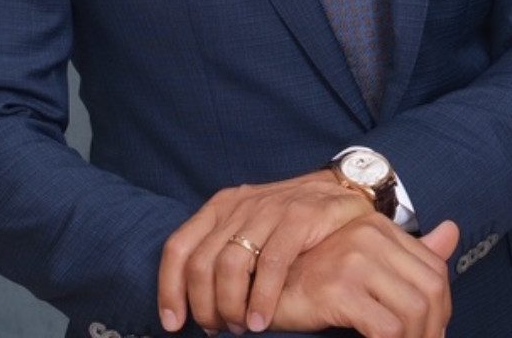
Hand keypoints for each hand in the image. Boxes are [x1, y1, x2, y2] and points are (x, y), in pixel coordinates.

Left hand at [158, 171, 373, 332]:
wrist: (342, 188)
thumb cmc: (291, 220)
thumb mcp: (250, 228)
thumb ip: (225, 255)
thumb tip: (200, 307)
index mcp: (220, 207)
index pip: (178, 248)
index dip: (170, 289)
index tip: (173, 323)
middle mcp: (238, 205)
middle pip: (201, 263)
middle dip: (204, 306)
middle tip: (218, 329)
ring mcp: (268, 209)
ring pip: (230, 264)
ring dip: (231, 305)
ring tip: (241, 328)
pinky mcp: (299, 217)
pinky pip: (270, 264)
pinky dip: (262, 298)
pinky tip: (261, 321)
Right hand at [269, 216, 459, 337]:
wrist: (259, 287)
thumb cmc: (311, 278)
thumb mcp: (363, 260)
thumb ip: (408, 252)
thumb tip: (452, 231)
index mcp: (378, 226)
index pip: (434, 268)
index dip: (442, 308)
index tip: (431, 333)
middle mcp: (368, 236)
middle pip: (432, 290)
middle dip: (434, 329)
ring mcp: (353, 260)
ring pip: (415, 311)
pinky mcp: (338, 289)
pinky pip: (388, 329)